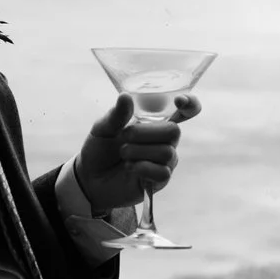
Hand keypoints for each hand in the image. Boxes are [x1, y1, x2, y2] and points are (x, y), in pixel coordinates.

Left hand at [74, 92, 201, 212]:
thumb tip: (125, 96)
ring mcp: (164, 162)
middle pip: (174, 131)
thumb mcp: (102, 129)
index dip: (190, 104)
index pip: (185, 111)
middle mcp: (164, 141)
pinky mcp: (159, 181)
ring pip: (166, 152)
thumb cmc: (99, 150)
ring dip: (139, 151)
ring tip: (123, 154)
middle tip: (124, 137)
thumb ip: (116, 115)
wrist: (89, 179)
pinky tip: (129, 167)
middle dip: (146, 133)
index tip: (179, 101)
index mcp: (155, 123)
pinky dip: (142, 168)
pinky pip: (162, 172)